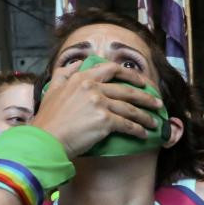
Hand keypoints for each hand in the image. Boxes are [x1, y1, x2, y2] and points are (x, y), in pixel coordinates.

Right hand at [33, 61, 163, 156]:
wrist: (46, 139)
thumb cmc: (48, 119)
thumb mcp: (52, 89)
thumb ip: (64, 74)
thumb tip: (73, 65)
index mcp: (82, 78)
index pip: (111, 69)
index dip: (130, 74)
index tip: (142, 81)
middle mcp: (92, 87)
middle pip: (126, 89)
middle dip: (145, 97)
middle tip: (157, 102)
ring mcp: (99, 103)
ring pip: (129, 108)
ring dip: (145, 116)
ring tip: (154, 122)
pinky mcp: (104, 120)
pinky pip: (127, 124)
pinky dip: (137, 130)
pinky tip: (143, 134)